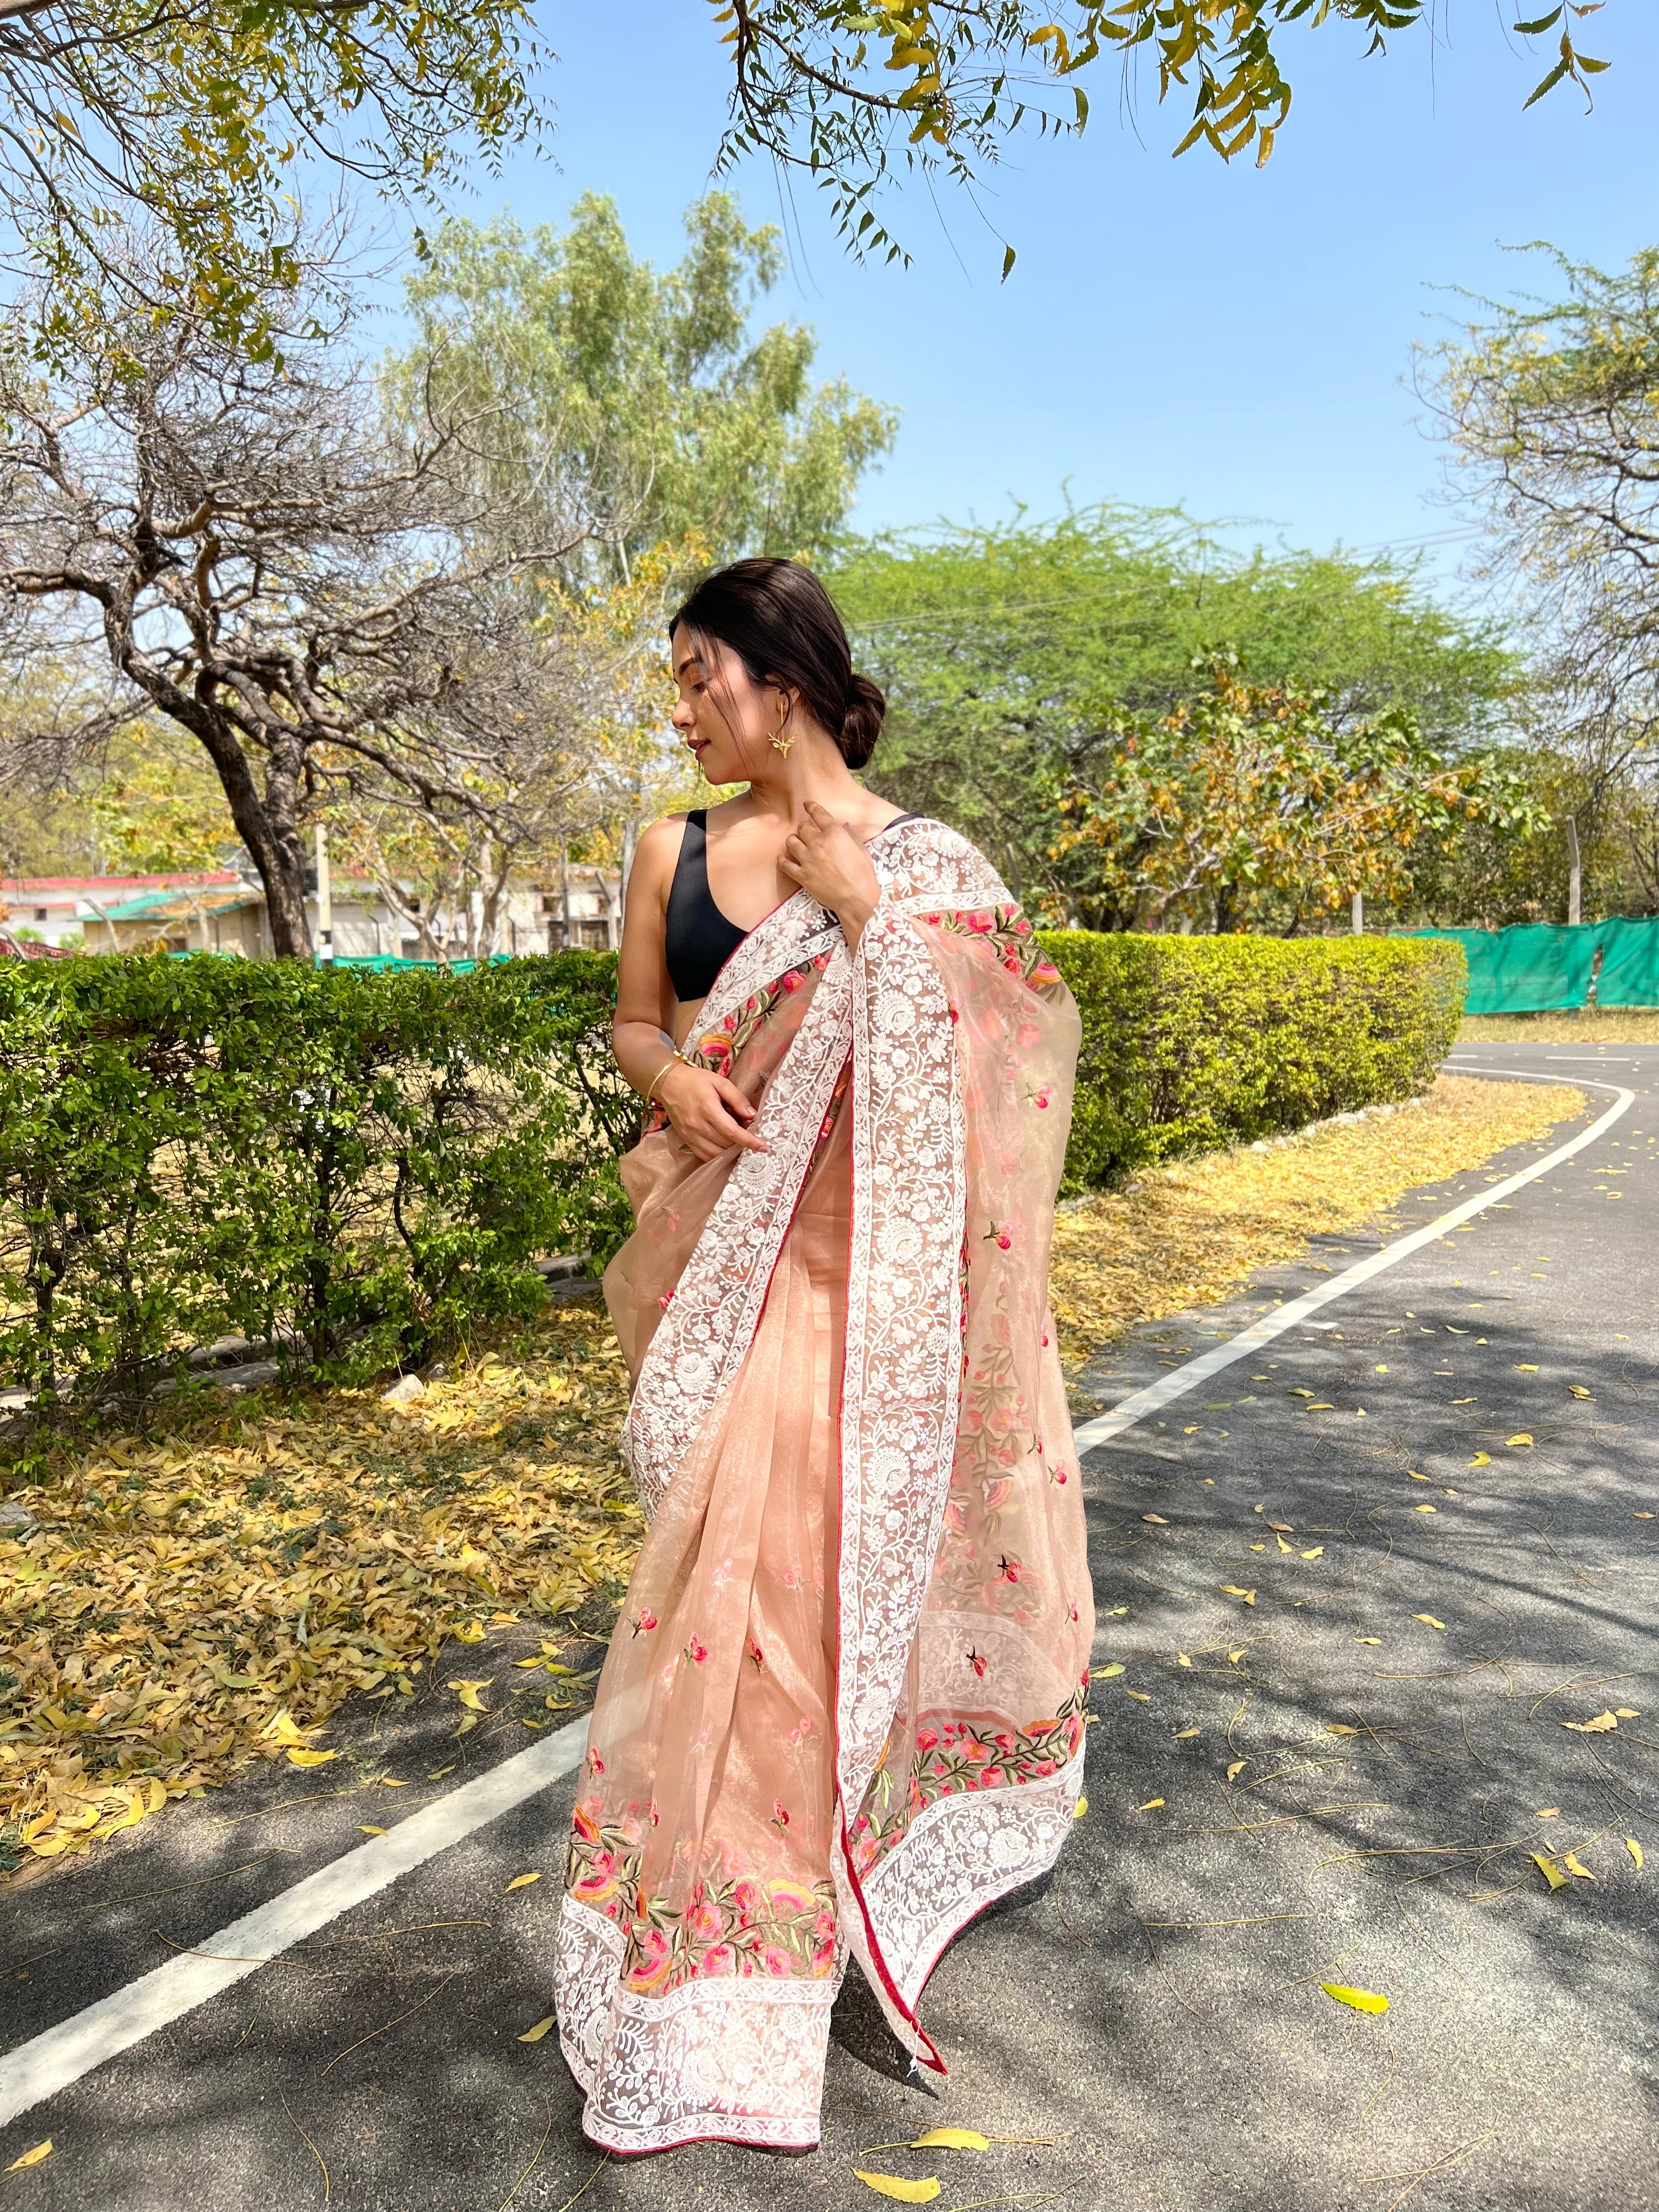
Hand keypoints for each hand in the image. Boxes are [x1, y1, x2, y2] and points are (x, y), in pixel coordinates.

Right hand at [656, 1060, 770, 1162]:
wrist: (668, 1083)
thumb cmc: (696, 1080)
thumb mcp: (719, 1082)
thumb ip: (737, 1098)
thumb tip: (752, 1115)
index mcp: (708, 1109)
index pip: (733, 1131)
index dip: (750, 1141)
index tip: (764, 1147)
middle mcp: (698, 1125)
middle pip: (726, 1144)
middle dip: (742, 1143)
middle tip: (749, 1133)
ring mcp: (690, 1135)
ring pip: (716, 1153)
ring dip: (731, 1151)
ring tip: (738, 1141)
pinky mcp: (686, 1140)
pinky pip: (704, 1156)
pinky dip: (718, 1156)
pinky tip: (725, 1149)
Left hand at [778, 799, 880, 944]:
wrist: (858, 899)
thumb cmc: (864, 875)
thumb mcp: (862, 851)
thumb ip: (851, 836)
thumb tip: (844, 826)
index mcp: (834, 834)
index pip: (818, 814)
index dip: (811, 807)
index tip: (807, 804)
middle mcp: (818, 843)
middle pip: (802, 828)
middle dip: (805, 828)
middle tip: (807, 833)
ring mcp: (808, 859)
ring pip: (791, 842)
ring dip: (794, 841)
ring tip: (797, 845)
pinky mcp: (802, 876)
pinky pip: (785, 864)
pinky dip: (783, 860)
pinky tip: (783, 859)